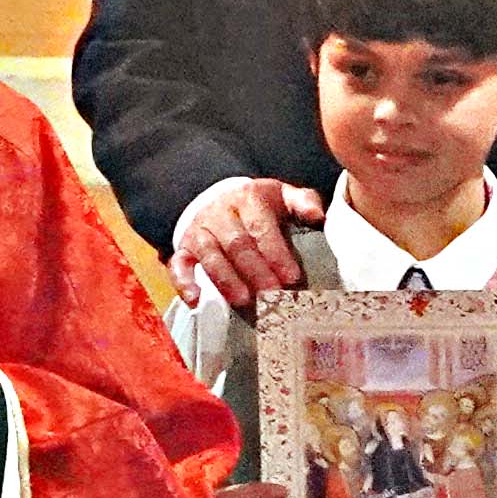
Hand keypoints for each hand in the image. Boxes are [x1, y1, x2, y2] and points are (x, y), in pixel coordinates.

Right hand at [168, 177, 321, 317]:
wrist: (220, 200)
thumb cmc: (259, 207)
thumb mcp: (282, 196)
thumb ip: (303, 203)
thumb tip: (318, 216)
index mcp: (247, 198)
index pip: (261, 226)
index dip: (276, 253)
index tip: (291, 277)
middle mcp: (220, 212)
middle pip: (237, 243)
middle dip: (255, 270)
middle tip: (272, 294)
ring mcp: (199, 230)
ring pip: (209, 254)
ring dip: (225, 279)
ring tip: (243, 300)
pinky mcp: (183, 248)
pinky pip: (178, 265)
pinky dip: (184, 283)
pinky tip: (195, 301)